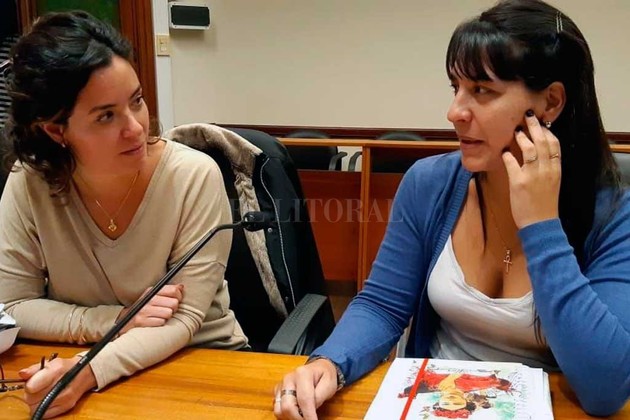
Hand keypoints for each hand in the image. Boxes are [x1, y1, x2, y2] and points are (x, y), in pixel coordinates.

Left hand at [18, 355, 96, 418]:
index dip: (28, 385)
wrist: (86, 374)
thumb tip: (22, 374)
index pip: (31, 386)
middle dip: (30, 394)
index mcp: (57, 370)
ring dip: (34, 402)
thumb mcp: (51, 363)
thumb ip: (34, 369)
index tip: (32, 382)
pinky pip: (43, 414)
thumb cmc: (66, 368)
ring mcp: (64, 398)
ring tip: (41, 394)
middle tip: (37, 388)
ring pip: (35, 408)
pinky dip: (41, 408)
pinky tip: (46, 401)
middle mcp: (62, 386)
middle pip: (31, 398)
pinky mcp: (65, 407)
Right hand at [117, 284, 183, 334]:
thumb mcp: (154, 297)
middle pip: (174, 303)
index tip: (177, 300)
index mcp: (152, 291)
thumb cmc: (144, 309)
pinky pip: (161, 322)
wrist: (126, 321)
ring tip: (160, 316)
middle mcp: (148, 299)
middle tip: (168, 310)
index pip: (173, 290)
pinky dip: (160, 323)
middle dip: (173, 309)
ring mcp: (144, 310)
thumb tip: (181, 286)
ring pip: (169, 313)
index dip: (179, 297)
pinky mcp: (141, 321)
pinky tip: (154, 322)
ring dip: (166, 317)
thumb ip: (168, 291)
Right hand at [273, 359, 338, 419]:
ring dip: (291, 417)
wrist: (319, 368)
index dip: (308, 416)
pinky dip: (286, 414)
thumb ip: (319, 397)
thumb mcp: (329, 385)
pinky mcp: (278, 391)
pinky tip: (297, 411)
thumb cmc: (325, 376)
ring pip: (279, 409)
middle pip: (288, 406)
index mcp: (302, 374)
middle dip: (298, 419)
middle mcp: (288, 378)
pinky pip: (277, 408)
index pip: (304, 400)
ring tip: (303, 416)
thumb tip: (310, 411)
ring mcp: (281, 385)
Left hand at [502, 111, 560, 228]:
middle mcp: (546, 170)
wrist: (541, 224)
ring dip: (522, 138)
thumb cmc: (545, 205)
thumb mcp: (552, 184)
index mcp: (556, 170)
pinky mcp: (519, 183)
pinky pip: (512, 163)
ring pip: (529, 149)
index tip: (541, 123)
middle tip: (527, 116)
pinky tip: (503, 151)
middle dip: (534, 126)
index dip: (547, 131)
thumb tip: (540, 154)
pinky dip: (508, 155)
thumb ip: (548, 168)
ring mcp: (533, 175)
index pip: (555, 145)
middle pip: (542, 142)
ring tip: (515, 131)